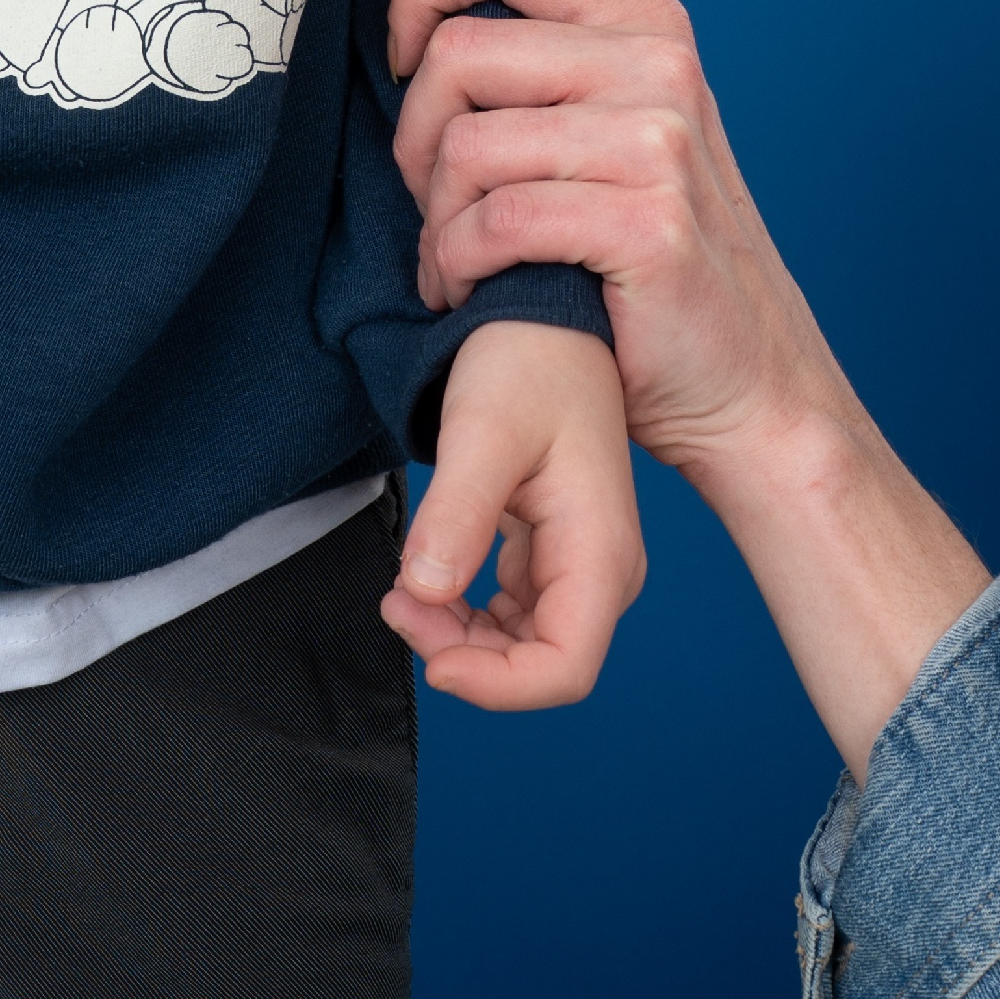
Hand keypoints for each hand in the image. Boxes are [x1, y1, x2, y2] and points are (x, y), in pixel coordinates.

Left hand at [380, 318, 643, 708]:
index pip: (565, 669)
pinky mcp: (552, 548)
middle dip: (463, 653)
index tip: (431, 658)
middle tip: (397, 601)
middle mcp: (602, 568)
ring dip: (459, 634)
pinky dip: (464, 609)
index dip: (497, 686)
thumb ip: (456, 514)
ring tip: (404, 588)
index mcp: (601, 551)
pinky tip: (429, 574)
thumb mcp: (482, 430)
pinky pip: (510, 609)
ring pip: (520, 643)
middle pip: (538, 663)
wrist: (540, 312)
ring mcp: (579, 561)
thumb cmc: (526, 360)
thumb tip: (426, 592)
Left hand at [386, 0, 841, 472]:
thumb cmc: (652, 263)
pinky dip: (459, 265)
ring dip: (435, 220)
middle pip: (459, 53)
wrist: (754, 390)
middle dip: (413, 138)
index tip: (403, 60)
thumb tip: (421, 29)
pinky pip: (497, 222)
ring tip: (453, 262)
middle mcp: (657, 64)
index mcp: (644, 23)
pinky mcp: (647, 222)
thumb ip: (550, 68)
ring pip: (467, 145)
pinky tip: (470, 293)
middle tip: (429, 203)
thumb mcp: (620, 130)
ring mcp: (658, 140)